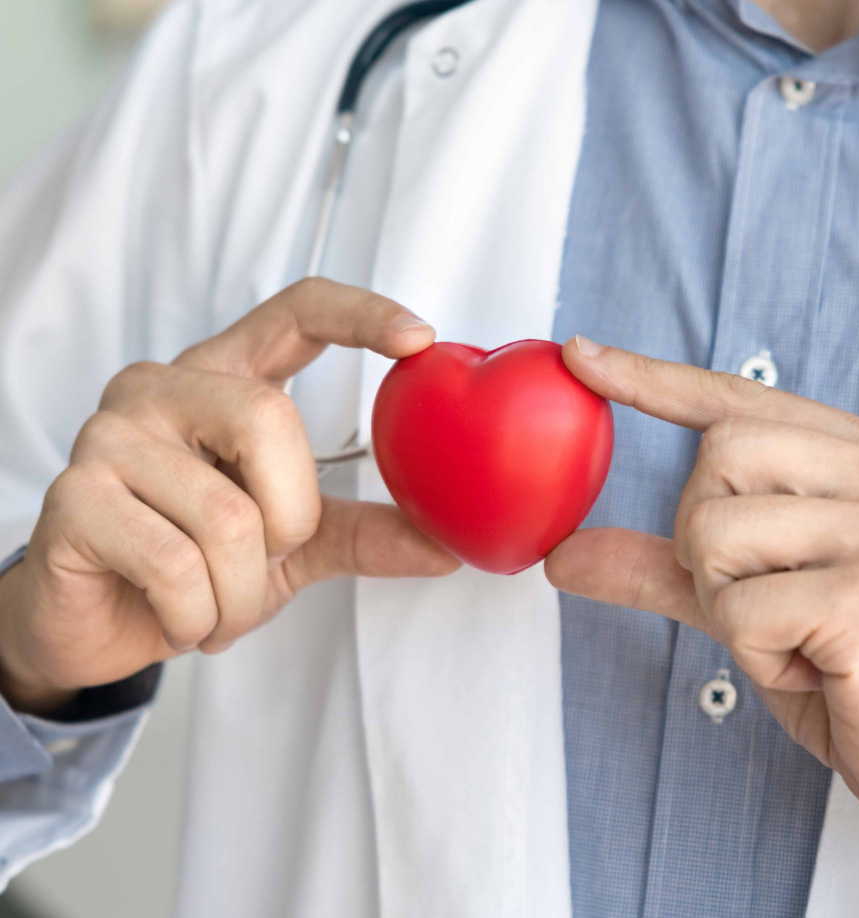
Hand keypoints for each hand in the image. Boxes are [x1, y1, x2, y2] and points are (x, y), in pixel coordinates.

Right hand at [0, 279, 459, 715]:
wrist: (98, 627)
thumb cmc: (194, 568)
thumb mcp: (293, 544)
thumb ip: (364, 531)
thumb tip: (449, 545)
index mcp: (222, 379)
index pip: (295, 311)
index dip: (360, 313)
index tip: (420, 338)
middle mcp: (160, 388)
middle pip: (269, 419)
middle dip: (290, 518)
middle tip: (267, 559)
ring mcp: (107, 434)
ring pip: (226, 514)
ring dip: (241, 591)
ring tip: (215, 605)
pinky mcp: (72, 496)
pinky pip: (175, 563)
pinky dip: (198, 613)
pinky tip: (179, 616)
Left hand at [546, 337, 858, 877]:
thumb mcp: (751, 602)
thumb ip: (665, 565)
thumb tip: (565, 552)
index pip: (739, 398)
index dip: (653, 378)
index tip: (582, 354)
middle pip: (714, 458)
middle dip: (702, 544)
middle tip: (760, 600)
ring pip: (713, 531)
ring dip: (727, 605)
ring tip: (793, 638)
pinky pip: (739, 608)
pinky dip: (752, 652)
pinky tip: (813, 666)